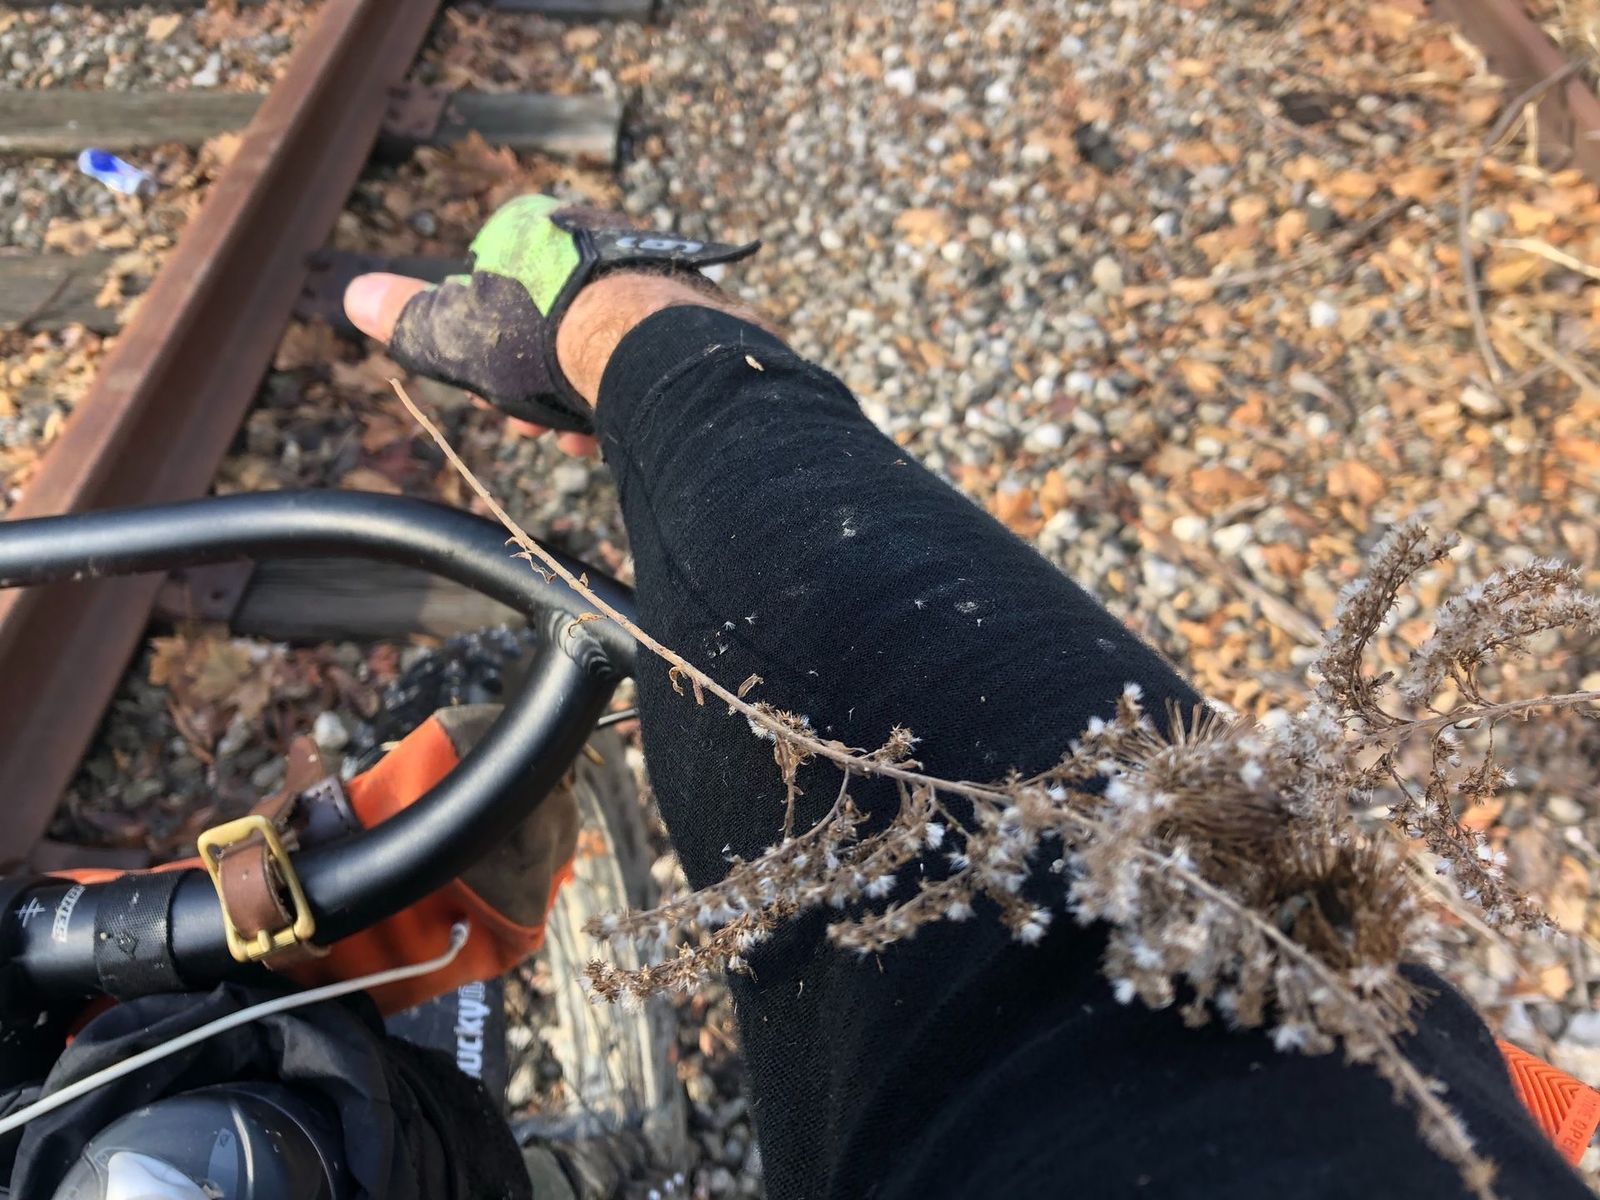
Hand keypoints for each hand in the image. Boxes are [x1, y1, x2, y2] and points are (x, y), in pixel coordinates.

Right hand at [345, 270, 726, 457]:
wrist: (645, 352)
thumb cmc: (541, 339)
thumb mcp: (454, 332)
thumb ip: (408, 317)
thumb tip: (356, 295)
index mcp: (536, 229)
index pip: (497, 293)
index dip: (485, 354)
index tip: (488, 394)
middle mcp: (596, 236)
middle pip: (551, 325)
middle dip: (535, 385)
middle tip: (529, 428)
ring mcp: (651, 268)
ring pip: (602, 347)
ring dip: (580, 400)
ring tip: (576, 441)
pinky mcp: (694, 309)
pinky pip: (649, 360)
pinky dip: (628, 398)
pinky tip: (619, 435)